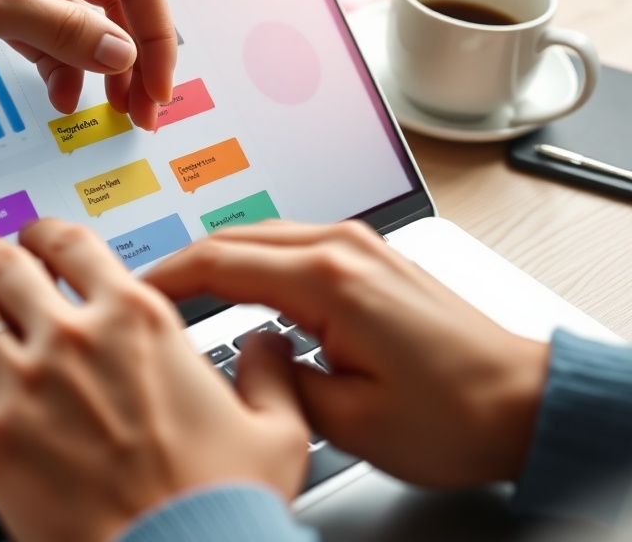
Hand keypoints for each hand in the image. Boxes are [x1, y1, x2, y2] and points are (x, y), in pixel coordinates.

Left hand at [0, 0, 175, 127]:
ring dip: (98, 69)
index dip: (154, 37)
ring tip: (107, 112)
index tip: (155, 89)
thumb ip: (65, 33)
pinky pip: (52, 37)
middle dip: (131, 60)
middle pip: (116, 5)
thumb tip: (125, 57)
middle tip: (139, 112)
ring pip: (87, 26)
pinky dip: (61, 68)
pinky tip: (61, 98)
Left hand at [0, 219, 309, 541]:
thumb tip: (270, 347)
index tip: (37, 235)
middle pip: (6, 266)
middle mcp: (74, 340)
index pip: (74, 246)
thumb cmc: (220, 502)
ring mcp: (26, 385)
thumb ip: (270, 375)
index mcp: (137, 322)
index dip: (46, 231)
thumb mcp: (275, 430)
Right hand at [145, 219, 550, 488]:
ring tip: (182, 293)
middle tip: (146, 294)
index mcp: (329, 281)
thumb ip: (278, 382)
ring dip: (218, 259)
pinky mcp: (370, 257)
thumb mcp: (348, 422)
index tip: (133, 291)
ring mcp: (359, 246)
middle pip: (235, 237)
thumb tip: (248, 358)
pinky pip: (292, 245)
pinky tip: (239, 287)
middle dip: (184, 263)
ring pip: (262, 235)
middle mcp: (343, 247)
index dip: (166, 276)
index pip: (220, 261)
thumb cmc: (457, 415)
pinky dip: (253, 261)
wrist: (524, 402)